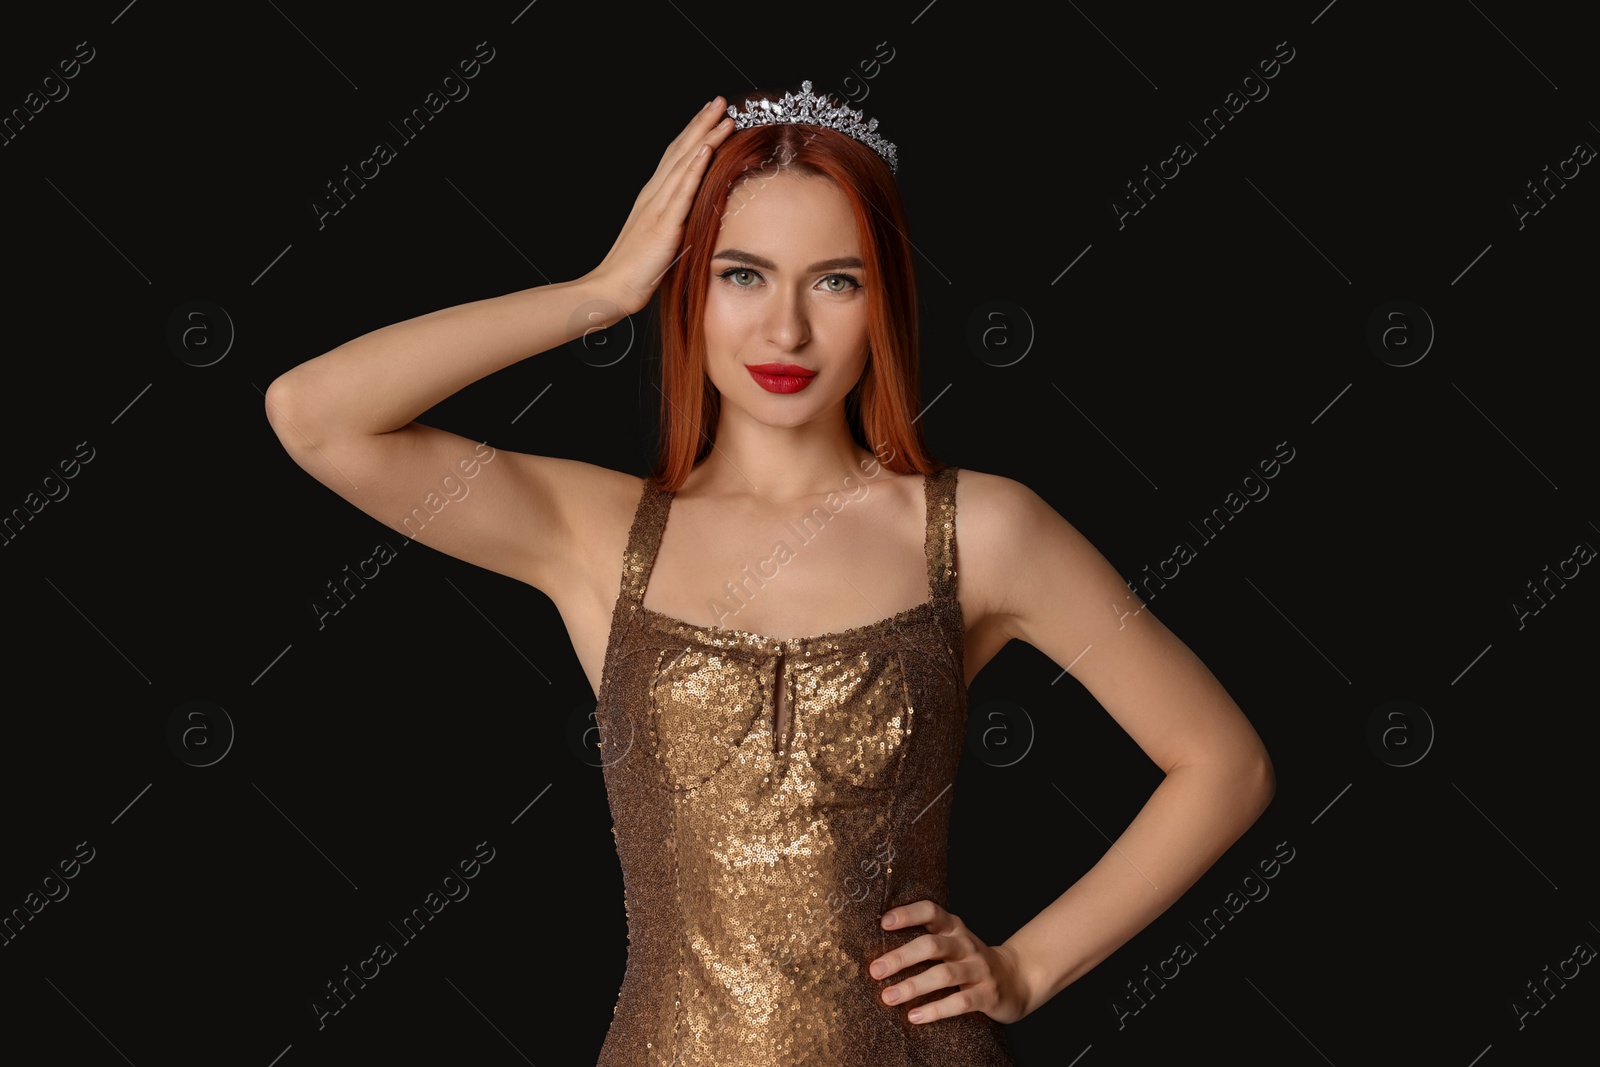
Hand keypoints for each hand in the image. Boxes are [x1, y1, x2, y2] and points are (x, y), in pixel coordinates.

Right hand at [586, 95, 738, 316]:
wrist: (612, 289)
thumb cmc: (636, 271)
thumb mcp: (661, 240)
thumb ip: (675, 223)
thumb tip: (695, 216)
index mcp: (654, 198)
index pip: (677, 158)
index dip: (694, 133)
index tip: (712, 114)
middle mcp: (654, 196)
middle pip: (681, 151)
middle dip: (702, 123)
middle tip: (721, 101)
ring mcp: (657, 208)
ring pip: (684, 164)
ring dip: (703, 137)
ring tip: (722, 115)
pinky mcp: (663, 226)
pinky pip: (682, 192)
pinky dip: (694, 169)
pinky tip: (706, 150)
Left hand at [869, 900, 1031, 1024]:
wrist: (1016, 979)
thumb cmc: (970, 961)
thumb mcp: (953, 943)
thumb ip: (926, 941)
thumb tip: (879, 952)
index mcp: (954, 928)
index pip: (930, 911)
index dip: (908, 914)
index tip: (883, 923)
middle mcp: (966, 944)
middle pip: (931, 946)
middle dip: (901, 958)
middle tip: (875, 970)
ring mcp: (979, 968)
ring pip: (943, 975)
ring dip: (913, 986)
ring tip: (888, 997)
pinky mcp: (987, 994)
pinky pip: (959, 1001)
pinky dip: (935, 1010)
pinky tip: (914, 1016)